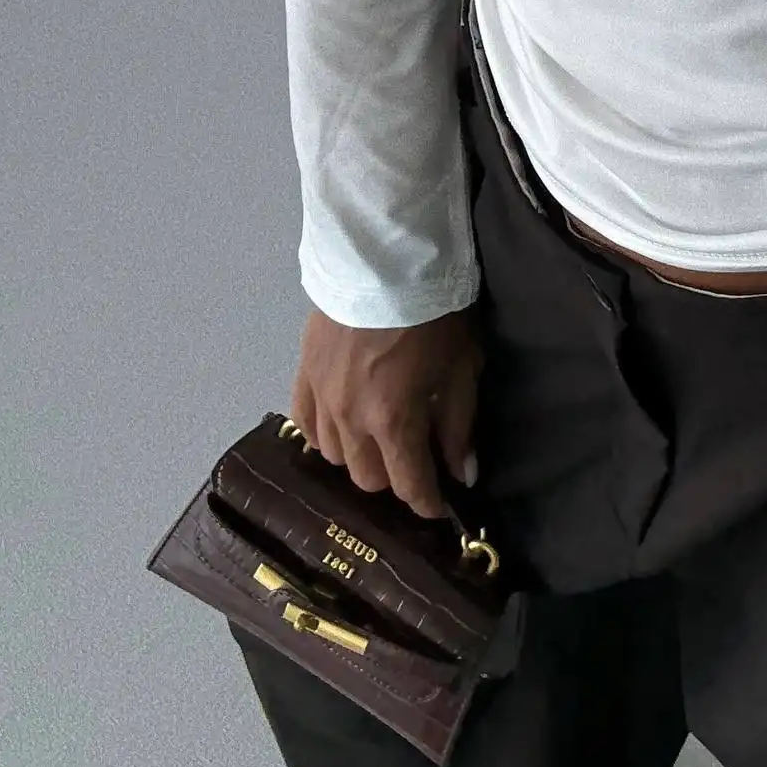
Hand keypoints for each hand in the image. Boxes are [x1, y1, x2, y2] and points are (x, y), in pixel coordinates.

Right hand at [290, 302, 482, 522]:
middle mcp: (351, 421)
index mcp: (394, 422)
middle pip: (368, 479)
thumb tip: (462, 475)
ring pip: (334, 457)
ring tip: (379, 442)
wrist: (386, 260)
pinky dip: (324, 436)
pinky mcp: (303, 375)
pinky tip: (341, 427)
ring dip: (360, 458)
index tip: (440, 506)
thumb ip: (459, 426)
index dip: (427, 503)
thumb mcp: (463, 369)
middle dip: (395, 479)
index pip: (409, 485)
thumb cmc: (436, 314)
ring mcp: (321, 399)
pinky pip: (305, 426)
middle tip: (414, 461)